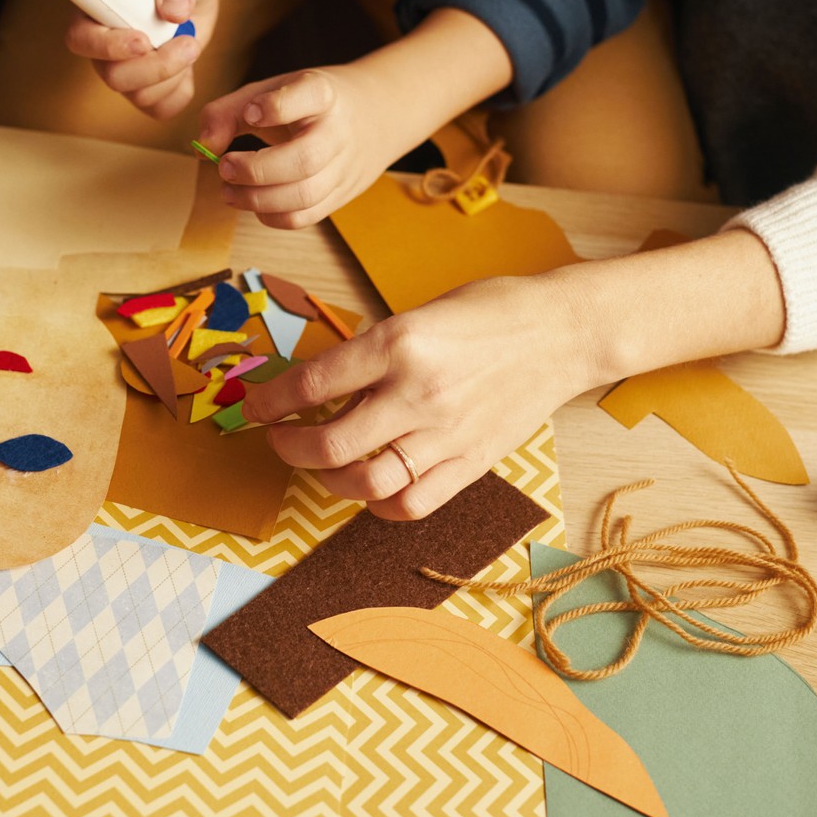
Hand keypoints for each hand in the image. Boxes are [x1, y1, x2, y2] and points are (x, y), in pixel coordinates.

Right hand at [63, 0, 218, 119]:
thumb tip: (174, 10)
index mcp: (94, 7)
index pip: (81, 40)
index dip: (108, 47)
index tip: (143, 40)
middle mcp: (104, 44)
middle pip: (113, 77)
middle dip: (155, 67)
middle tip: (188, 41)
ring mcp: (126, 67)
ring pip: (138, 96)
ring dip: (172, 77)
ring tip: (192, 41)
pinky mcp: (151, 83)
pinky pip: (160, 107)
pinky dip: (180, 92)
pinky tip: (190, 62)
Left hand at [199, 63, 410, 228]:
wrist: (374, 116)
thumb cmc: (307, 104)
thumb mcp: (271, 90)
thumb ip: (228, 112)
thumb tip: (204, 147)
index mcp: (324, 94)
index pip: (310, 96)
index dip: (276, 107)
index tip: (250, 114)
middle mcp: (339, 132)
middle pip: (304, 159)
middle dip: (257, 169)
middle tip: (225, 167)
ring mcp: (343, 167)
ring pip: (304, 195)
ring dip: (258, 200)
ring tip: (228, 191)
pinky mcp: (341, 195)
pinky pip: (306, 217)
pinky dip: (272, 217)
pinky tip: (253, 203)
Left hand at [242, 274, 585, 518]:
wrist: (562, 332)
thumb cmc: (490, 312)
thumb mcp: (418, 314)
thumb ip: (372, 355)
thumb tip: (324, 391)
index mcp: (399, 343)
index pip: (312, 384)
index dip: (270, 402)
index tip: (255, 408)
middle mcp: (418, 393)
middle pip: (329, 445)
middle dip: (289, 448)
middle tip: (281, 439)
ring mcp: (446, 434)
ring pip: (365, 483)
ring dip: (329, 479)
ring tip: (323, 464)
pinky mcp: (471, 463)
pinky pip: (411, 503)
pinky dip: (379, 504)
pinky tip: (371, 486)